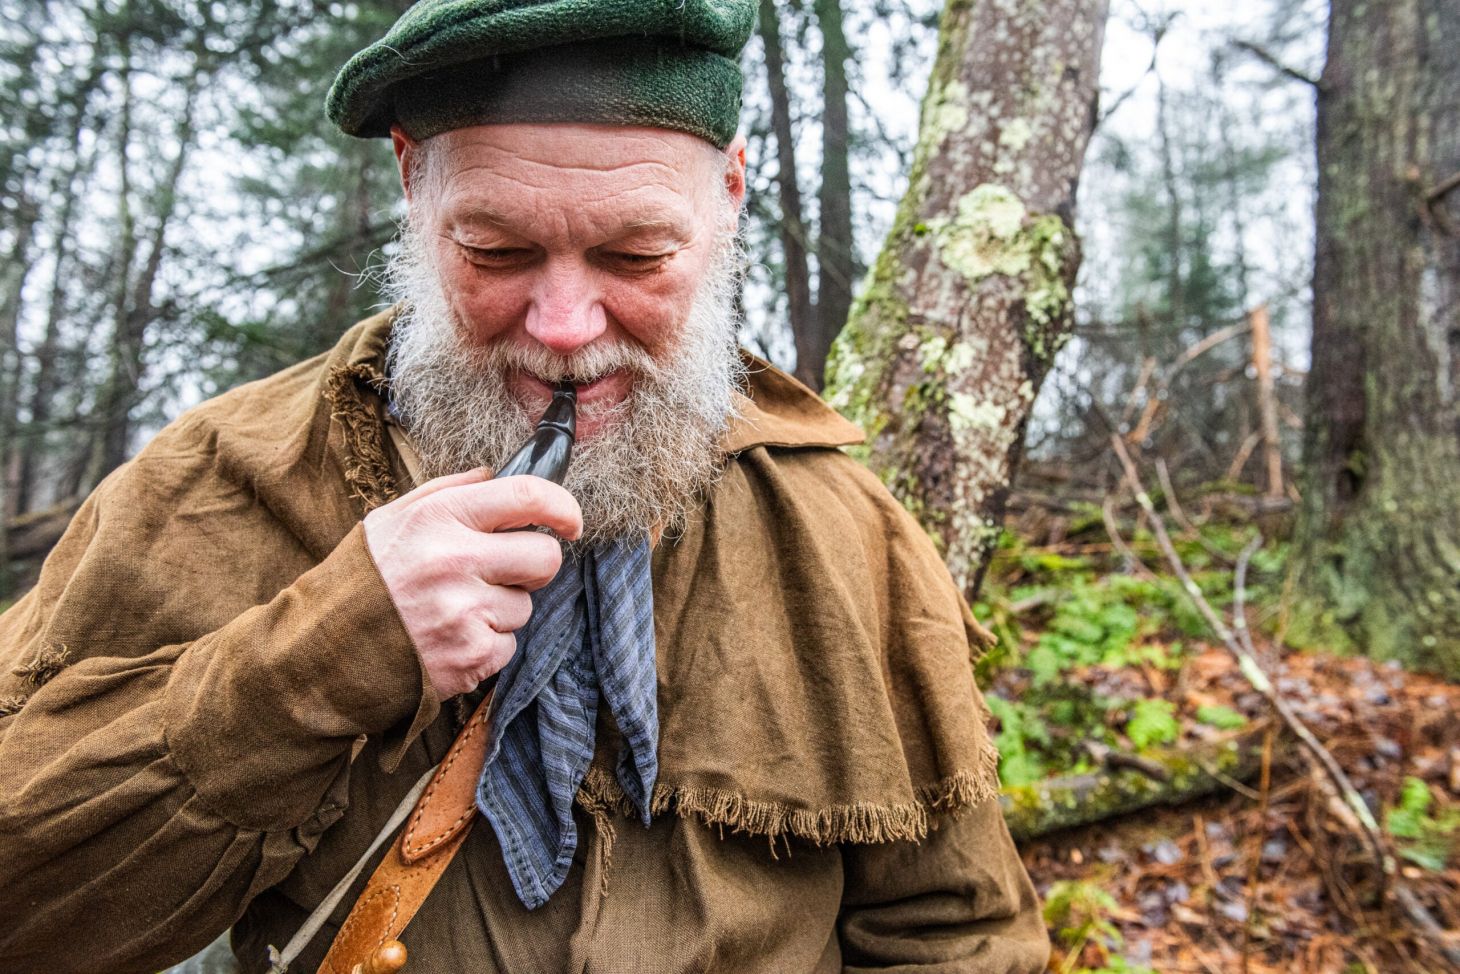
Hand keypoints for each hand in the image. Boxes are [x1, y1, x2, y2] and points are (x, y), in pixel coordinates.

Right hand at [363, 468, 582, 700]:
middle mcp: (454, 561)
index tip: (570, 521)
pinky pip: (508, 645)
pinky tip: (450, 639)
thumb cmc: (362, 580)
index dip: (563, 507)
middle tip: (504, 572)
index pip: (527, 496)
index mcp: (439, 517)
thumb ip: (448, 491)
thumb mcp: (392, 519)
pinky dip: (487, 645)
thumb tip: (496, 476)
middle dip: (533, 565)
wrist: (320, 653)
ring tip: (454, 610)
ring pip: (526, 606)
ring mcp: (464, 612)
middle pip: (546, 558)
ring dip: (501, 610)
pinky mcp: (470, 656)